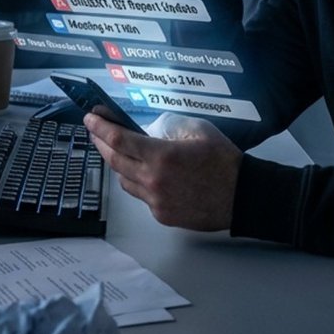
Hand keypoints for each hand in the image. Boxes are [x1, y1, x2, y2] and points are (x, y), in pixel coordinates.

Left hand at [85, 113, 240, 230]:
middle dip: (100, 143)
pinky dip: (138, 183)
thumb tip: (152, 129)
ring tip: (120, 152)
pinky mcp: (162, 215)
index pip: (118, 139)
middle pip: (114, 160)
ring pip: (124, 181)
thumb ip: (171, 126)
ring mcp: (156, 200)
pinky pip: (141, 197)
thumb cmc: (225, 164)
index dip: (100, 127)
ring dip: (118, 165)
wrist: (242, 196)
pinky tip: (146, 175)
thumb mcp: (199, 130)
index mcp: (162, 156)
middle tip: (96, 132)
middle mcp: (153, 180)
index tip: (91, 118)